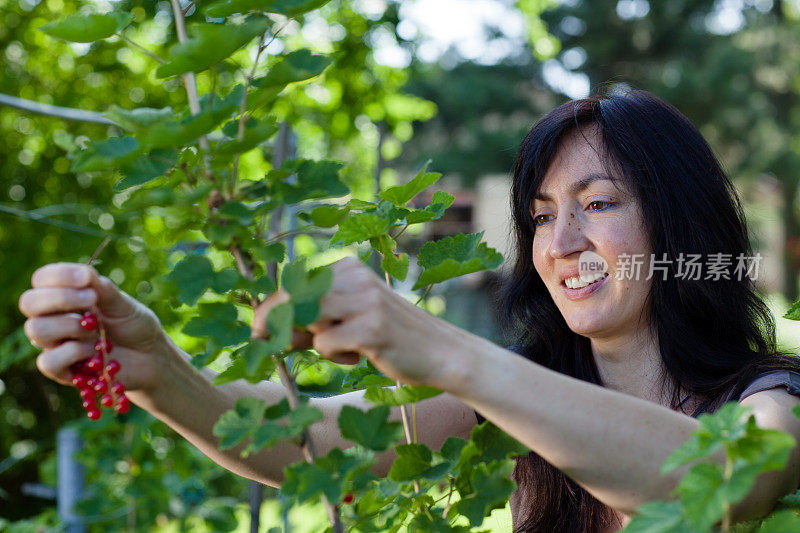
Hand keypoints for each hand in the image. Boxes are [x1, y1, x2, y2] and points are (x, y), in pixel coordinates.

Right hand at [19, 262, 166, 390]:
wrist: (150, 356)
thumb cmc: (133, 325)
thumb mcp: (123, 304)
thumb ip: (104, 290)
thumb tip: (85, 275)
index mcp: (66, 295)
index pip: (42, 279)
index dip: (59, 275)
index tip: (87, 278)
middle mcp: (53, 318)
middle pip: (29, 302)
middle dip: (60, 297)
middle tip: (92, 299)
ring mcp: (54, 344)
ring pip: (36, 329)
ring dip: (70, 326)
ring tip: (96, 330)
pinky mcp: (61, 370)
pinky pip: (48, 361)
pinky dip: (73, 353)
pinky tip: (94, 352)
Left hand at [253, 257, 450, 385]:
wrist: (440, 351)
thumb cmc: (389, 337)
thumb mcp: (350, 318)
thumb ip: (313, 319)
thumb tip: (263, 328)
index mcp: (348, 268)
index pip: (296, 283)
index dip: (271, 309)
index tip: (256, 331)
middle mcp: (355, 276)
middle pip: (294, 297)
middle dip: (277, 323)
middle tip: (269, 343)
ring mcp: (364, 300)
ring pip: (306, 317)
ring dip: (314, 340)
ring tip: (344, 347)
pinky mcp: (371, 327)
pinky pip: (324, 342)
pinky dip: (334, 355)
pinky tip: (360, 355)